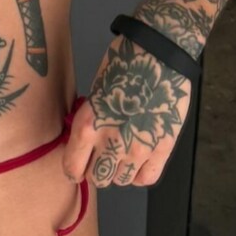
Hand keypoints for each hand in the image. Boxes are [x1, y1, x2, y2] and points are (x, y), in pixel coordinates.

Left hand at [62, 35, 193, 189]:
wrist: (159, 55)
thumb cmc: (123, 64)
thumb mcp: (95, 92)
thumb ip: (90, 121)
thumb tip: (86, 142)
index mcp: (88, 125)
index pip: (72, 167)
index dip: (72, 169)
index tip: (75, 166)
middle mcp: (112, 142)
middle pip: (98, 177)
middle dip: (96, 168)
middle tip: (99, 155)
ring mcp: (139, 149)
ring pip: (121, 180)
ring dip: (118, 170)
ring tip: (120, 152)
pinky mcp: (163, 149)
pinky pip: (146, 179)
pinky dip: (139, 173)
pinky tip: (137, 159)